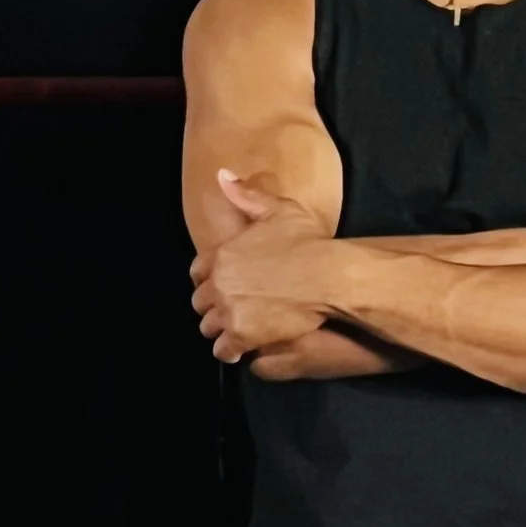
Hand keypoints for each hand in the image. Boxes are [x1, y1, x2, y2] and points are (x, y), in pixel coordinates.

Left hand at [190, 170, 342, 361]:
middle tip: (231, 310)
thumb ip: (247, 195)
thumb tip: (222, 175)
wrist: (328, 276)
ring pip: (209, 328)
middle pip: (200, 302)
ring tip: (237, 331)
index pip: (197, 272)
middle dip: (213, 306)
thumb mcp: (279, 209)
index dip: (207, 280)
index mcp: (222, 254)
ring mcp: (229, 311)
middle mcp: (219, 284)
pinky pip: (224, 350)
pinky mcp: (242, 335)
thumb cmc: (308, 242)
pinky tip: (240, 350)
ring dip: (221, 329)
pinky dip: (230, 351)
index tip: (219, 285)